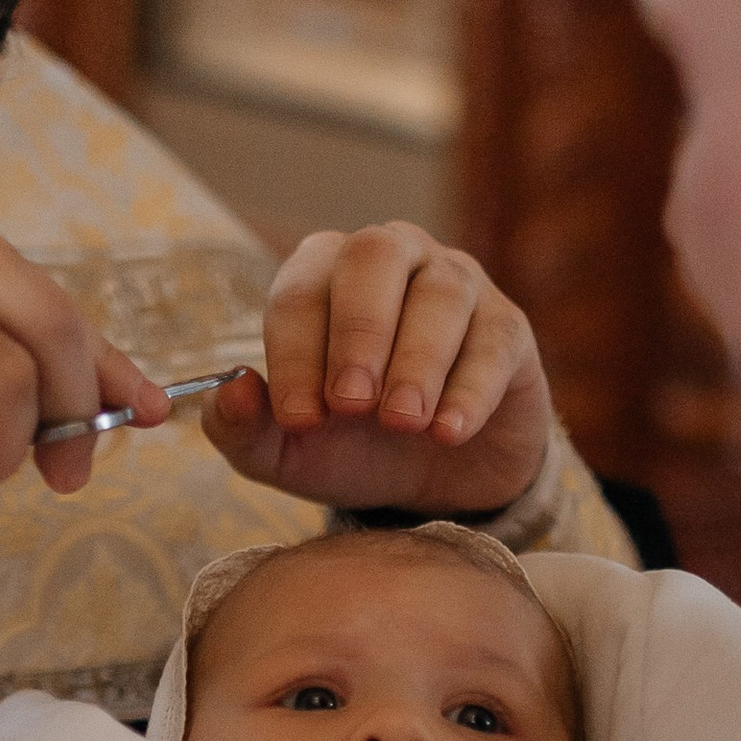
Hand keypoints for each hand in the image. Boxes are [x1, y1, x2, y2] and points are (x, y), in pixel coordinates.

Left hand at [200, 226, 554, 518]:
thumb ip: (243, 426)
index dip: (297, 353)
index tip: (300, 419)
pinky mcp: (508, 328)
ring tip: (404, 421)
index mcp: (324, 273)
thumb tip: (232, 387)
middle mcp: (392, 258)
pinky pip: (494, 339)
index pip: (301, 290)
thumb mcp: (287, 452)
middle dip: (359, 331)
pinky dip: (470, 387)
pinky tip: (448, 431)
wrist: (435, 484)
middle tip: (352, 405)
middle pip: (374, 256)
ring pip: (442, 293)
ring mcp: (457, 284)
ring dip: (418, 360)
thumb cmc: (349, 446)